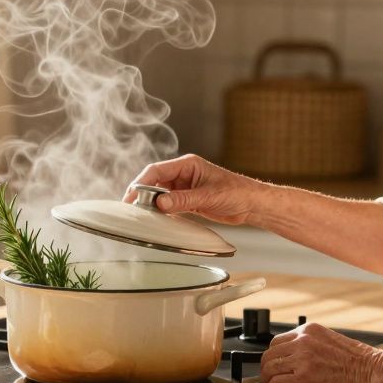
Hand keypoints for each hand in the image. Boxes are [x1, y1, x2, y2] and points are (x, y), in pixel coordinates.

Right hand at [124, 154, 265, 225]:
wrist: (251, 204)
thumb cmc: (236, 193)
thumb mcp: (208, 196)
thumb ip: (183, 199)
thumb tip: (159, 203)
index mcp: (188, 164)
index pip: (157, 170)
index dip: (141, 182)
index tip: (132, 196)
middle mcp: (184, 174)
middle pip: (155, 181)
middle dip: (142, 193)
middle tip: (131, 208)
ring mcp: (186, 187)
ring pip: (160, 193)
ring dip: (151, 203)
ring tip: (140, 215)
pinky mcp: (189, 199)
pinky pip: (169, 203)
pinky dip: (161, 210)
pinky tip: (156, 218)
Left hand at [260, 322, 382, 382]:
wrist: (373, 372)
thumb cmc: (359, 361)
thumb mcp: (331, 341)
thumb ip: (311, 344)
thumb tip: (295, 357)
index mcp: (309, 330)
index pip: (277, 341)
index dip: (275, 356)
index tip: (276, 366)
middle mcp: (303, 341)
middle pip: (270, 354)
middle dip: (268, 368)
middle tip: (270, 378)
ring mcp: (303, 359)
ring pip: (269, 368)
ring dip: (268, 379)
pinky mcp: (304, 378)